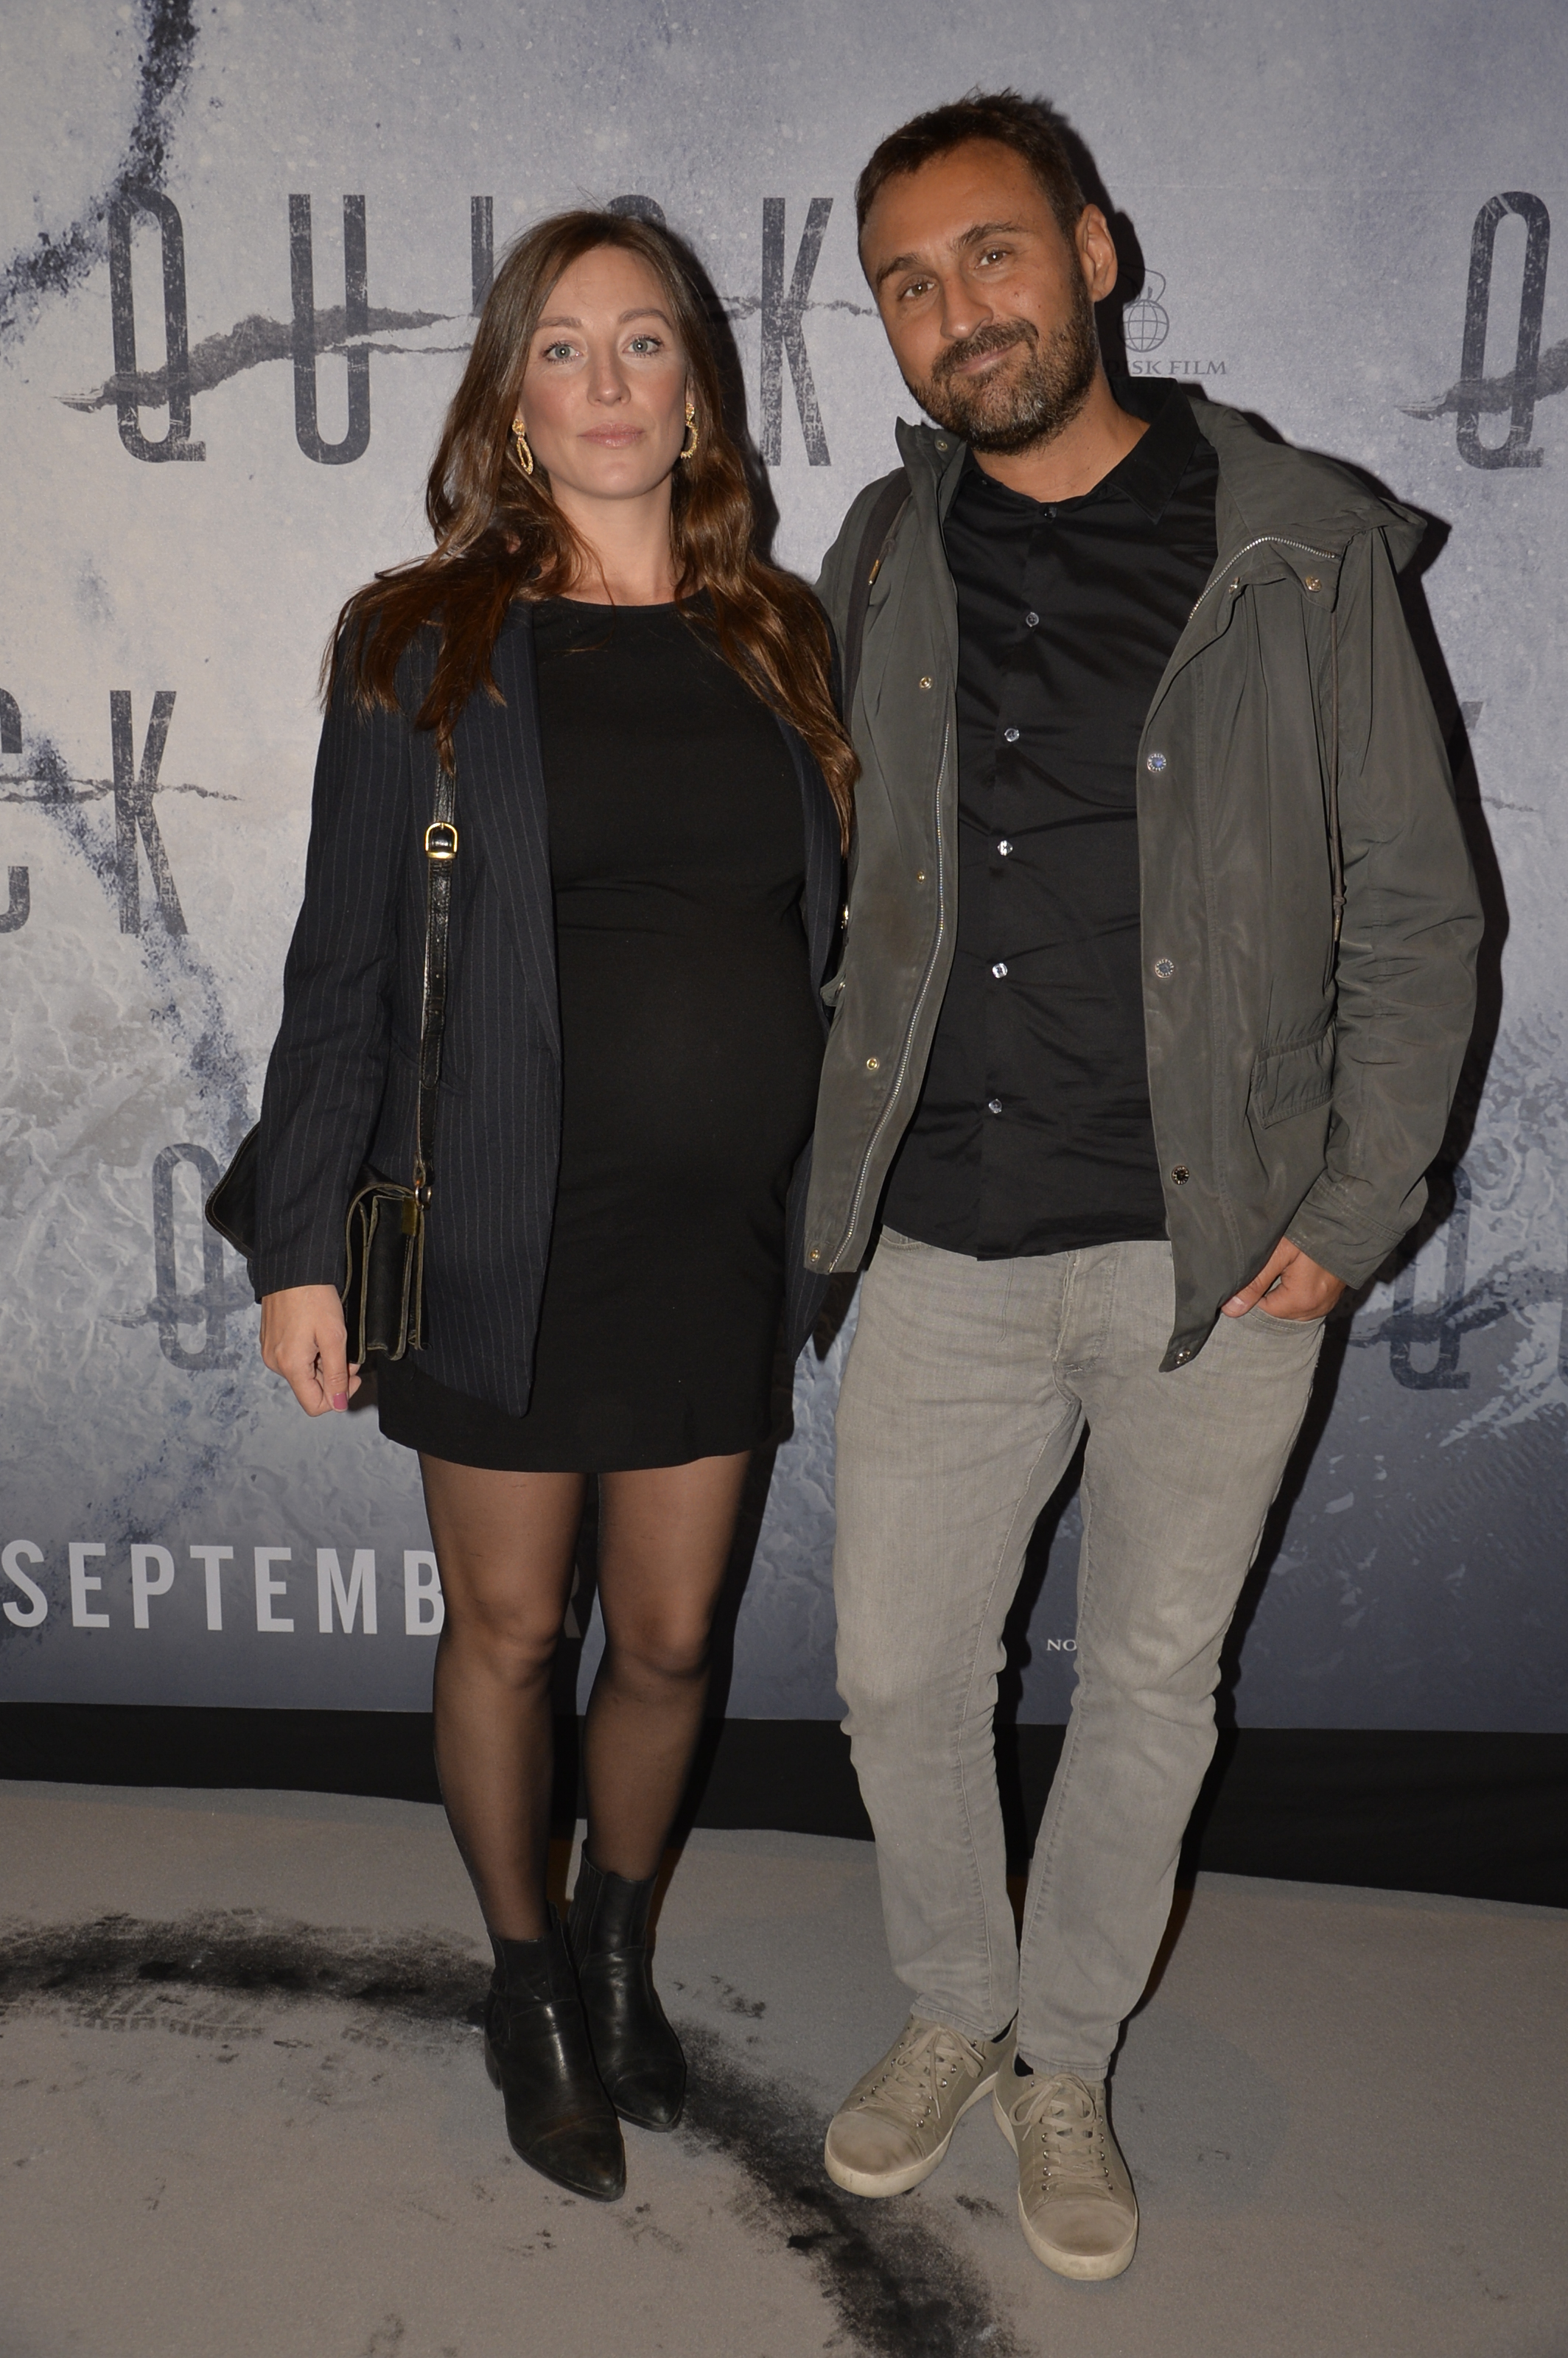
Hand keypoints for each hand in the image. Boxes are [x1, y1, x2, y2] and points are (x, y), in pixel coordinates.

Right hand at [260, 1284, 359, 1414]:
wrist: (293, 1267)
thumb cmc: (313, 1297)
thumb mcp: (334, 1337)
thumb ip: (337, 1374)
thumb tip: (338, 1405)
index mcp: (290, 1366)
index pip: (314, 1405)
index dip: (339, 1396)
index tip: (353, 1375)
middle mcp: (275, 1363)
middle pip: (310, 1388)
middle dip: (334, 1375)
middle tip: (347, 1351)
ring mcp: (271, 1351)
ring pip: (304, 1373)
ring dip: (324, 1362)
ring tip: (332, 1337)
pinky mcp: (271, 1340)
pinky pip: (295, 1358)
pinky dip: (312, 1352)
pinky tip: (319, 1332)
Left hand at [1222, 1238, 1345, 1322]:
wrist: (1350, 1218)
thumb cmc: (1313, 1231)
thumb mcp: (1278, 1252)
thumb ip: (1255, 1282)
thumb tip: (1232, 1310)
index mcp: (1302, 1302)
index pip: (1263, 1309)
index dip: (1255, 1289)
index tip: (1259, 1266)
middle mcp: (1317, 1308)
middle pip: (1278, 1309)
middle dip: (1270, 1290)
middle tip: (1273, 1262)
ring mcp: (1327, 1302)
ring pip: (1292, 1305)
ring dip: (1284, 1289)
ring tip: (1287, 1264)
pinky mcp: (1332, 1294)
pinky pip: (1307, 1300)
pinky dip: (1298, 1288)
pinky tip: (1298, 1268)